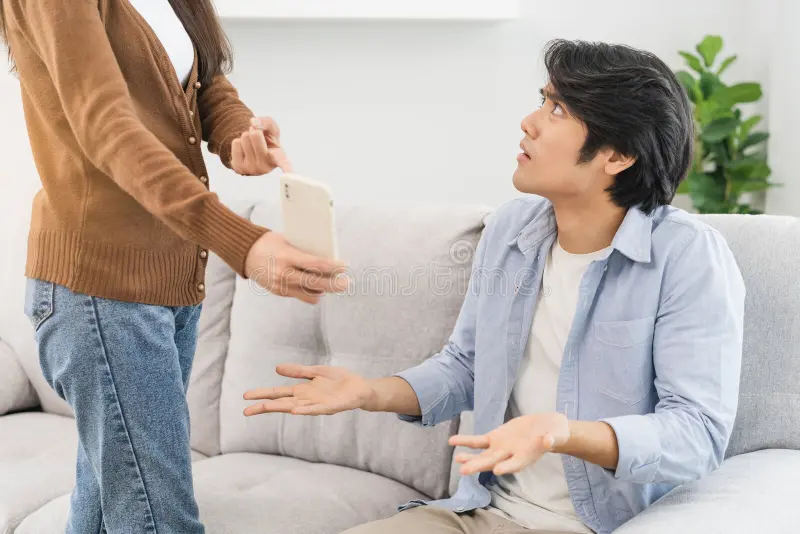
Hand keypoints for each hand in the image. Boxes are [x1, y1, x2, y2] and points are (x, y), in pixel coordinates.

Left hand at [231, 116, 293, 175]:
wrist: (253, 151)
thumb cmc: (267, 141)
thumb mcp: (272, 130)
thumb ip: (267, 122)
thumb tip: (254, 123)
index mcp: (279, 157)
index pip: (284, 163)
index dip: (288, 169)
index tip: (291, 175)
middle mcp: (266, 166)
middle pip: (255, 134)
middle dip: (255, 131)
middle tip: (259, 140)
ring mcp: (252, 169)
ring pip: (244, 138)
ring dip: (246, 137)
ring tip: (252, 145)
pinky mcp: (239, 168)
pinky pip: (235, 144)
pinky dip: (238, 143)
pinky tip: (244, 151)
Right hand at [243, 364, 375, 415]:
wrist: (361, 388)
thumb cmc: (339, 381)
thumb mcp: (316, 372)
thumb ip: (298, 371)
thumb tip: (276, 368)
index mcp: (302, 391)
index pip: (277, 394)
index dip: (262, 394)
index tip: (245, 396)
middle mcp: (306, 400)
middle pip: (281, 404)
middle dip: (264, 407)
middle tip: (246, 411)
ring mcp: (317, 405)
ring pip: (295, 408)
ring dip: (281, 409)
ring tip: (265, 408)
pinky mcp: (331, 407)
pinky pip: (316, 410)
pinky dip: (305, 410)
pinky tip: (295, 410)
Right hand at [244, 231, 348, 304]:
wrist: (244, 253)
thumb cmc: (269, 242)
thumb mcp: (287, 240)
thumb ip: (304, 249)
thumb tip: (328, 256)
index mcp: (287, 257)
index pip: (316, 265)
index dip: (333, 267)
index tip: (345, 266)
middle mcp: (284, 274)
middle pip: (316, 284)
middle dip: (335, 284)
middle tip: (347, 283)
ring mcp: (280, 286)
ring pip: (310, 294)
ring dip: (324, 290)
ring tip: (334, 283)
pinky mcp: (279, 292)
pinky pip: (301, 296)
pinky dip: (311, 292)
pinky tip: (318, 287)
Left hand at [450, 413, 570, 475]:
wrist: (546, 428)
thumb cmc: (554, 434)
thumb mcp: (555, 435)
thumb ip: (551, 439)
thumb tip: (549, 440)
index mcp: (526, 458)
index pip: (516, 464)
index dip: (507, 467)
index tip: (498, 470)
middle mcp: (510, 456)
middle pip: (493, 462)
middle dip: (479, 466)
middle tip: (464, 471)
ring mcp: (500, 448)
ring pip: (482, 454)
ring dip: (469, 457)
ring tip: (457, 459)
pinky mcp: (495, 438)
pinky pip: (478, 441)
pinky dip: (466, 441)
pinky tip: (452, 441)